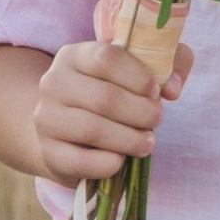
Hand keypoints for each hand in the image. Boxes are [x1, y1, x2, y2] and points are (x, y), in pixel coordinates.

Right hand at [30, 33, 193, 187]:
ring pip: (92, 129)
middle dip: (141, 112)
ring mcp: (46, 118)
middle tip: (157, 120)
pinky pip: (81, 161)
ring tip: (147, 142)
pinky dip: (108, 163)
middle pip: (104, 98)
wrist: (66, 129)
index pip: (107, 58)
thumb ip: (169, 64)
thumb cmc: (111, 92)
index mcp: (75, 55)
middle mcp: (53, 83)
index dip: (139, 77)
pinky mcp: (48, 152)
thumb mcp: (139, 69)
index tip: (156, 92)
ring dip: (130, 139)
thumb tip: (173, 88)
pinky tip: (121, 159)